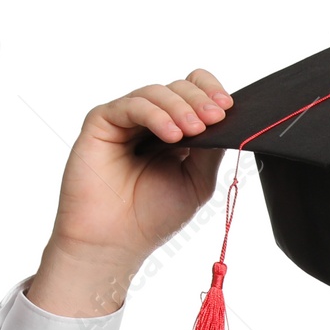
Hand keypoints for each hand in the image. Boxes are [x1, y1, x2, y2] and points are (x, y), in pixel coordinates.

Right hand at [27, 69, 233, 316]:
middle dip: (200, 100)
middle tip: (215, 117)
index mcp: (175, 132)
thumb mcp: (197, 181)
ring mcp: (125, 119)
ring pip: (156, 92)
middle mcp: (150, 121)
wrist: (114, 241)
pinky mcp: (101, 121)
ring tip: (194, 130)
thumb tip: (227, 120)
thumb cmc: (152, 216)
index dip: (210, 93)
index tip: (228, 108)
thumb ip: (210, 150)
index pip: (193, 95)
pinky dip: (155, 115)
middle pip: (177, 88)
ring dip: (180, 107)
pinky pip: (131, 106)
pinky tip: (172, 134)